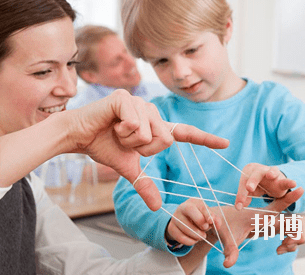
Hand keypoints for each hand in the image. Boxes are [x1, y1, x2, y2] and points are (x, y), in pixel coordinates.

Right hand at [68, 90, 228, 210]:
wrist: (78, 135)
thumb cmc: (104, 146)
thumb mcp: (128, 168)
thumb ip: (144, 184)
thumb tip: (158, 206)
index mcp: (156, 126)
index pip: (185, 134)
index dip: (206, 139)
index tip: (226, 143)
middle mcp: (152, 111)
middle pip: (166, 139)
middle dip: (144, 149)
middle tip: (125, 142)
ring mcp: (140, 102)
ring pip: (152, 133)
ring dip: (131, 141)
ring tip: (117, 132)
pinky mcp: (126, 98)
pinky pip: (137, 124)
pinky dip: (123, 131)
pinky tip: (112, 124)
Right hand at [166, 198, 220, 245]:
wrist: (186, 222)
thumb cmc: (200, 217)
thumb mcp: (208, 216)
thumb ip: (215, 219)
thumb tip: (217, 225)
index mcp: (193, 202)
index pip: (200, 205)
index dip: (207, 214)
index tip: (211, 222)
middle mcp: (182, 207)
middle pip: (190, 210)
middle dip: (200, 222)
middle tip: (205, 229)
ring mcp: (175, 217)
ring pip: (185, 227)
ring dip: (197, 235)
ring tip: (202, 236)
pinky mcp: (171, 228)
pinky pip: (181, 237)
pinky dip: (190, 241)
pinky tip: (194, 240)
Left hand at [210, 186, 304, 267]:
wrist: (221, 223)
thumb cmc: (225, 226)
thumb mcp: (227, 239)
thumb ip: (230, 252)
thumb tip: (226, 265)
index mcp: (261, 215)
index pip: (280, 203)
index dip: (291, 197)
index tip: (300, 189)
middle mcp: (272, 217)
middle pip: (297, 222)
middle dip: (298, 235)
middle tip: (284, 244)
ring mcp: (275, 223)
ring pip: (297, 230)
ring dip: (294, 242)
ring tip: (280, 249)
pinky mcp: (274, 228)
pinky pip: (292, 236)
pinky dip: (291, 244)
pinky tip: (278, 249)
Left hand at [235, 163, 295, 209]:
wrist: (271, 179)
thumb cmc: (257, 184)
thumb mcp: (250, 191)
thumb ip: (244, 197)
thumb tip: (239, 207)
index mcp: (248, 171)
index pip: (243, 182)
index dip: (241, 194)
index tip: (239, 206)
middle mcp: (260, 169)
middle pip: (255, 174)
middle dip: (252, 181)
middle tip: (249, 188)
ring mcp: (272, 173)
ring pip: (271, 172)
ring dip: (271, 173)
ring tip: (270, 176)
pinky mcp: (282, 180)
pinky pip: (285, 181)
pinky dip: (289, 183)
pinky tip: (294, 184)